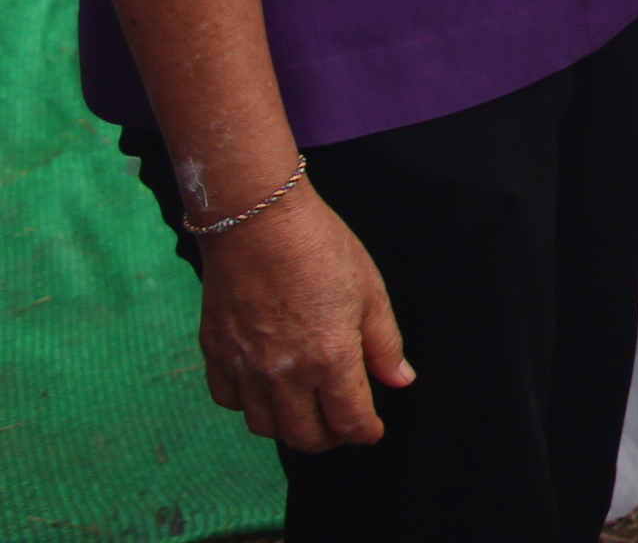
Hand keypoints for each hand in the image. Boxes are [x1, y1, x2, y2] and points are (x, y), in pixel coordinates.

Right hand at [195, 189, 410, 452]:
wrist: (258, 221)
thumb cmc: (321, 249)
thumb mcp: (370, 292)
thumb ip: (385, 344)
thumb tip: (400, 381)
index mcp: (329, 359)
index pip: (349, 420)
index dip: (364, 432)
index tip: (372, 431)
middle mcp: (283, 374)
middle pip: (304, 436)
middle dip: (329, 438)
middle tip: (342, 424)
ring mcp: (245, 367)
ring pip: (264, 427)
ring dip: (289, 426)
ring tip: (306, 409)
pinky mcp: (215, 353)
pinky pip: (228, 401)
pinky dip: (248, 405)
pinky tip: (266, 387)